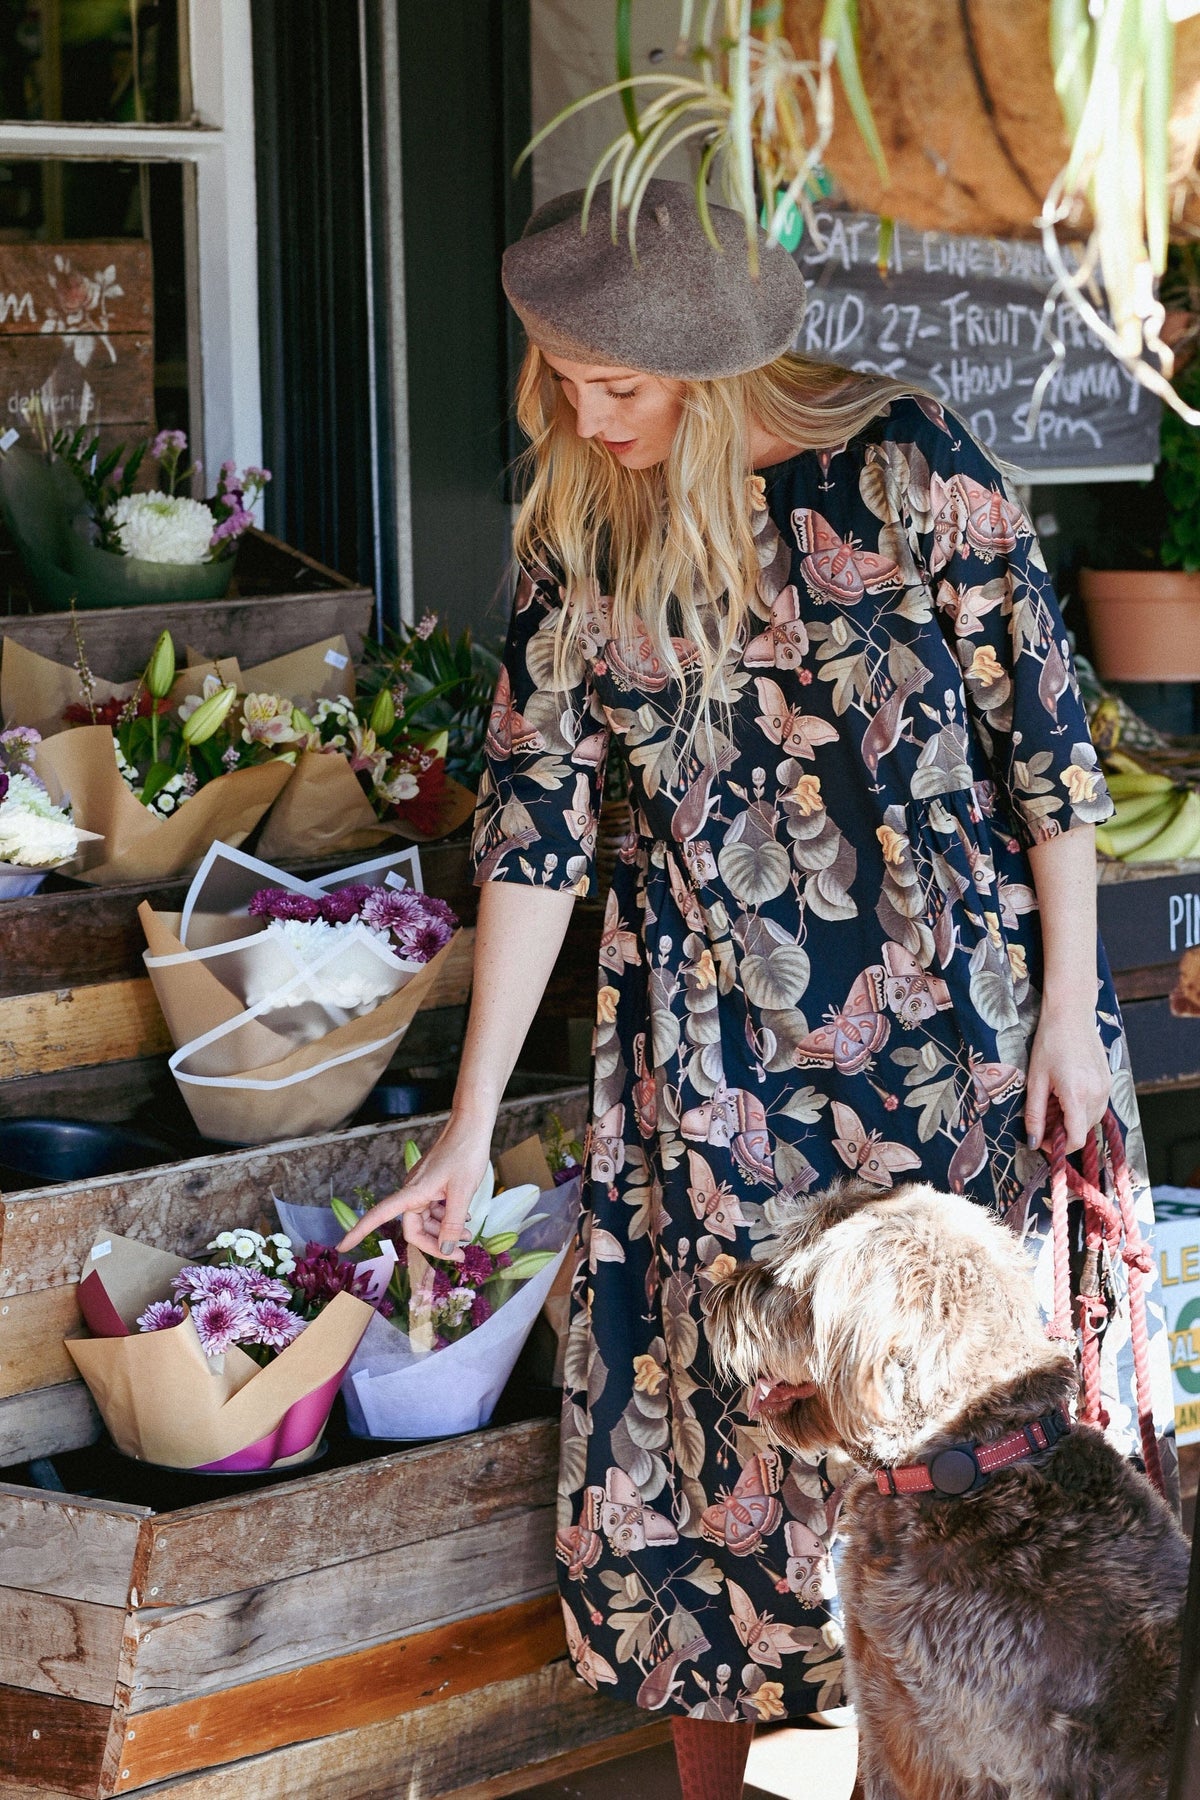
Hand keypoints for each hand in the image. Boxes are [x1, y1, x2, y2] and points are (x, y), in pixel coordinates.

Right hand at [337, 1113, 494, 1260]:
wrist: (471, 1124)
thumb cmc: (465, 1153)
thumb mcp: (463, 1192)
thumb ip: (453, 1223)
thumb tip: (446, 1249)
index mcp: (412, 1192)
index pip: (378, 1215)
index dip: (358, 1232)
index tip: (341, 1247)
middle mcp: (412, 1191)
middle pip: (414, 1228)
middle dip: (435, 1243)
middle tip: (461, 1256)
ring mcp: (422, 1188)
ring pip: (426, 1220)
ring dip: (444, 1231)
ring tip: (468, 1236)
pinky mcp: (432, 1184)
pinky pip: (434, 1209)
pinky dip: (447, 1218)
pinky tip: (464, 1221)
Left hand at [1023, 999, 1110, 1154]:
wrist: (1071, 1014)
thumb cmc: (1049, 1043)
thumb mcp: (1035, 1080)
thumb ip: (1034, 1114)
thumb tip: (1033, 1141)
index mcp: (1077, 1094)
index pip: (1075, 1139)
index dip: (1058, 1147)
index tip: (1042, 1141)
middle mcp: (1098, 1094)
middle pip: (1082, 1131)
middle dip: (1061, 1132)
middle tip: (1042, 1116)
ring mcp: (1107, 1088)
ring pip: (1090, 1121)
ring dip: (1071, 1120)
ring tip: (1051, 1101)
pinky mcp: (1109, 1082)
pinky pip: (1096, 1107)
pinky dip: (1080, 1108)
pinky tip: (1064, 1093)